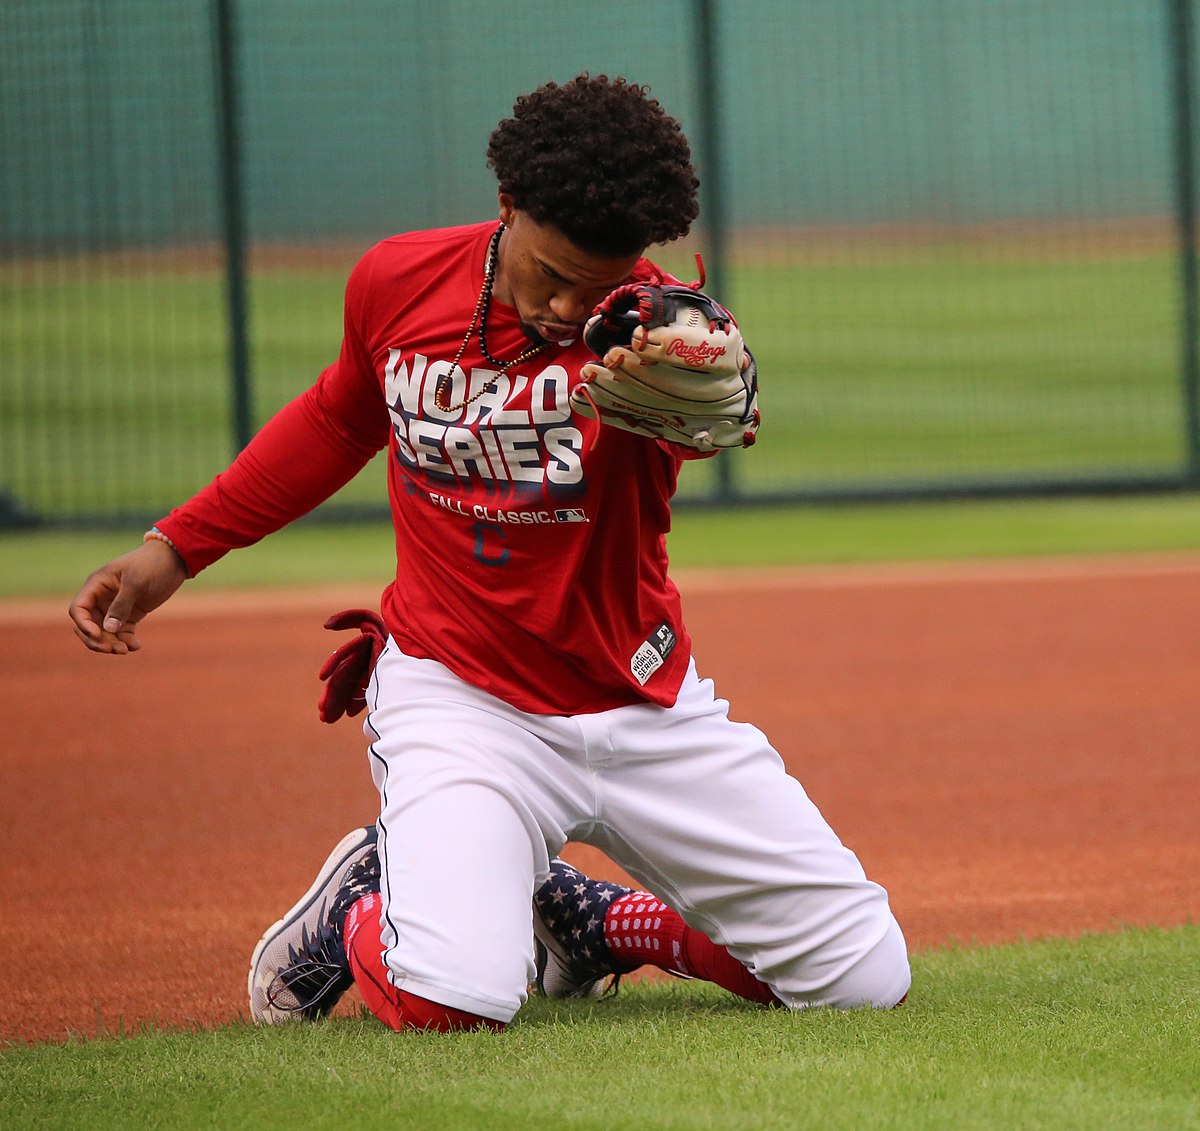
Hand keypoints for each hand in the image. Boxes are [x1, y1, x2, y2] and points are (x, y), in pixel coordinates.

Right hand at [68, 540, 187, 654]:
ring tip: (126, 650)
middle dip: (96, 640)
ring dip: (111, 643)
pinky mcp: (131, 614)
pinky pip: (122, 632)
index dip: (84, 625)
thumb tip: (108, 629)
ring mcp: (116, 607)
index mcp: (97, 585)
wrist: (174, 559)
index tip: (98, 635)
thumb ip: (121, 605)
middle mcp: (102, 598)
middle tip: (111, 649)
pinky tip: (136, 646)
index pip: (79, 609)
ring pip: (105, 632)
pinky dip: (126, 641)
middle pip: (88, 625)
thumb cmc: (151, 564)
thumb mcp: (136, 582)